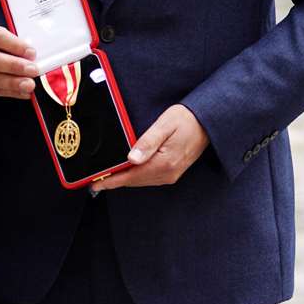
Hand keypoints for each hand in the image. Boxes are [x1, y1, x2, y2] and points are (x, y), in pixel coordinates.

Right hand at [0, 23, 38, 99]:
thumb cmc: (7, 44)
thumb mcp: (13, 35)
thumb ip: (23, 43)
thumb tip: (35, 56)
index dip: (16, 46)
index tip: (31, 52)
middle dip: (15, 66)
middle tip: (33, 70)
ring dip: (14, 83)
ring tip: (30, 85)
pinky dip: (13, 93)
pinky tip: (25, 92)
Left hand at [91, 105, 209, 192]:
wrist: (209, 122)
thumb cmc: (187, 119)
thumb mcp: (164, 125)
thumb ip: (147, 142)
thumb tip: (131, 159)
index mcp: (163, 163)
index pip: (130, 176)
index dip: (110, 181)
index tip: (94, 185)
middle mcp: (167, 174)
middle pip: (134, 182)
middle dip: (114, 182)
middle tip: (95, 181)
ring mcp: (171, 175)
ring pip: (141, 181)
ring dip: (125, 180)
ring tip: (107, 177)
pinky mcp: (173, 172)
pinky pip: (150, 178)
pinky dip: (136, 177)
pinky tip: (128, 171)